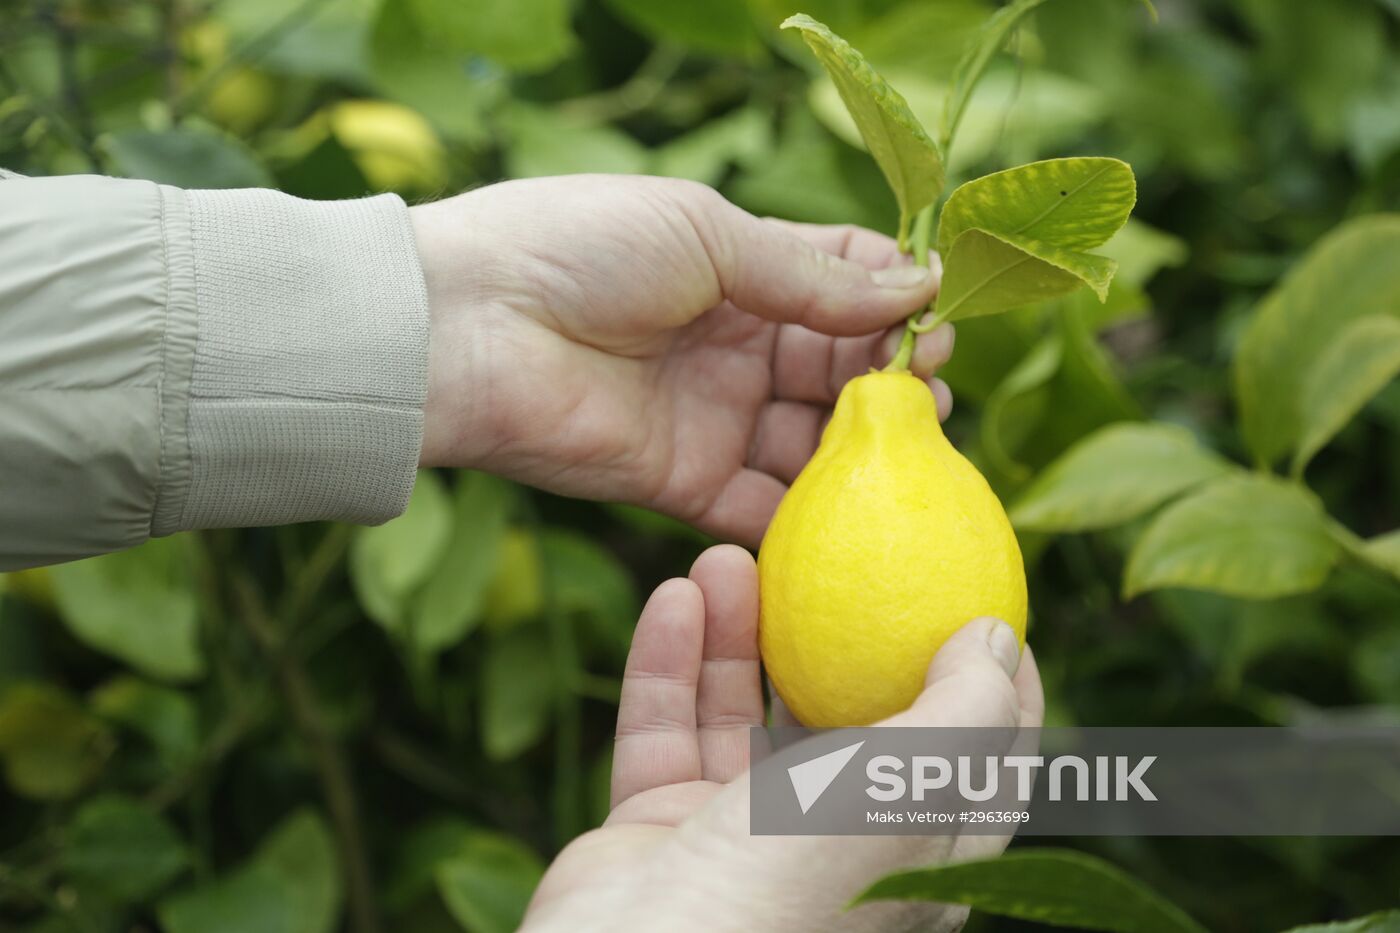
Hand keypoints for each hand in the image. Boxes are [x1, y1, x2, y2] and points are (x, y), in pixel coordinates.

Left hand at [410, 176, 953, 545]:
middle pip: (836, 365)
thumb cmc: (580, 249)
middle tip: (930, 385)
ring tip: (911, 443)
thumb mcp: (706, 235)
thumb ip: (809, 275)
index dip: (890, 298)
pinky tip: (861, 508)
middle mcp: (731, 345)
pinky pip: (761, 507)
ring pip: (811, 440)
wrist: (470, 325)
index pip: (838, 283)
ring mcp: (711, 415)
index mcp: (735, 269)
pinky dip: (809, 514)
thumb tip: (915, 287)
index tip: (935, 311)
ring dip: (863, 445)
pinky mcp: (685, 482)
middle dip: (889, 374)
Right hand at [523, 545, 1043, 932]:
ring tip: (726, 553)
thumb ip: (966, 711)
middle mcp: (833, 849)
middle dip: (837, 632)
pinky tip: (677, 594)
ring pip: (745, 715)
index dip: (986, 674)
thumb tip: (999, 636)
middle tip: (830, 552)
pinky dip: (671, 664)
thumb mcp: (911, 788)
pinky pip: (669, 729)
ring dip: (737, 633)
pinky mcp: (661, 830)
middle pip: (847, 718)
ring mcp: (740, 840)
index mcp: (918, 858)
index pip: (974, 758)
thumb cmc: (798, 881)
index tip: (978, 591)